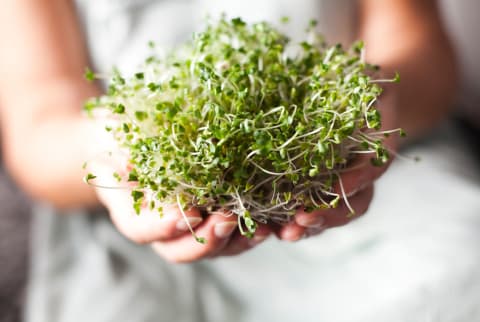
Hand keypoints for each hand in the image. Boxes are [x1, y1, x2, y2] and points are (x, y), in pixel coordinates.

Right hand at [90, 157, 271, 262]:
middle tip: (224, 220)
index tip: (184, 214)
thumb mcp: (113, 142)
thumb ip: (119, 156)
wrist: (138, 142)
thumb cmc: (122, 141)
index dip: (163, 227)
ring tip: (256, 227)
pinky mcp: (216, 218)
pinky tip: (272, 222)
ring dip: (236, 241)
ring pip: (213, 249)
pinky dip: (253, 230)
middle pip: (183, 250)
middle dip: (206, 238)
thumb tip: (130, 165)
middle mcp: (164, 229)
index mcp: (134, 214)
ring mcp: (192, 227)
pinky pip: (234, 234)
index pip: (142, 230)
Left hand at [277, 96, 398, 240]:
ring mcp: (336, 187)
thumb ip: (369, 86)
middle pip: (351, 205)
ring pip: (329, 215)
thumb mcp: (369, 82)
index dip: (355, 182)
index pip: (370, 172)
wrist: (355, 103)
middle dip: (328, 216)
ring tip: (286, 234)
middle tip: (303, 220)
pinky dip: (289, 221)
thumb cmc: (362, 89)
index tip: (337, 187)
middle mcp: (358, 176)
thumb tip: (365, 77)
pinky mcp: (314, 189)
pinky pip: (305, 209)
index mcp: (375, 152)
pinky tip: (270, 227)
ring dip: (308, 227)